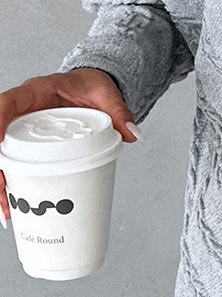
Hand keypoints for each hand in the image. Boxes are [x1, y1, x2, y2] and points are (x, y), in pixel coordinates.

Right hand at [0, 68, 141, 224]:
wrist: (89, 86)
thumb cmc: (91, 85)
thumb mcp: (106, 94)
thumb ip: (119, 111)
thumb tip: (133, 134)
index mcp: (35, 91)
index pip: (7, 103)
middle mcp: (22, 109)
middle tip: (2, 192)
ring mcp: (21, 127)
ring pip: (0, 154)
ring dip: (0, 182)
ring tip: (5, 211)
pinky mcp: (26, 142)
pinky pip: (10, 161)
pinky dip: (9, 182)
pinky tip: (10, 205)